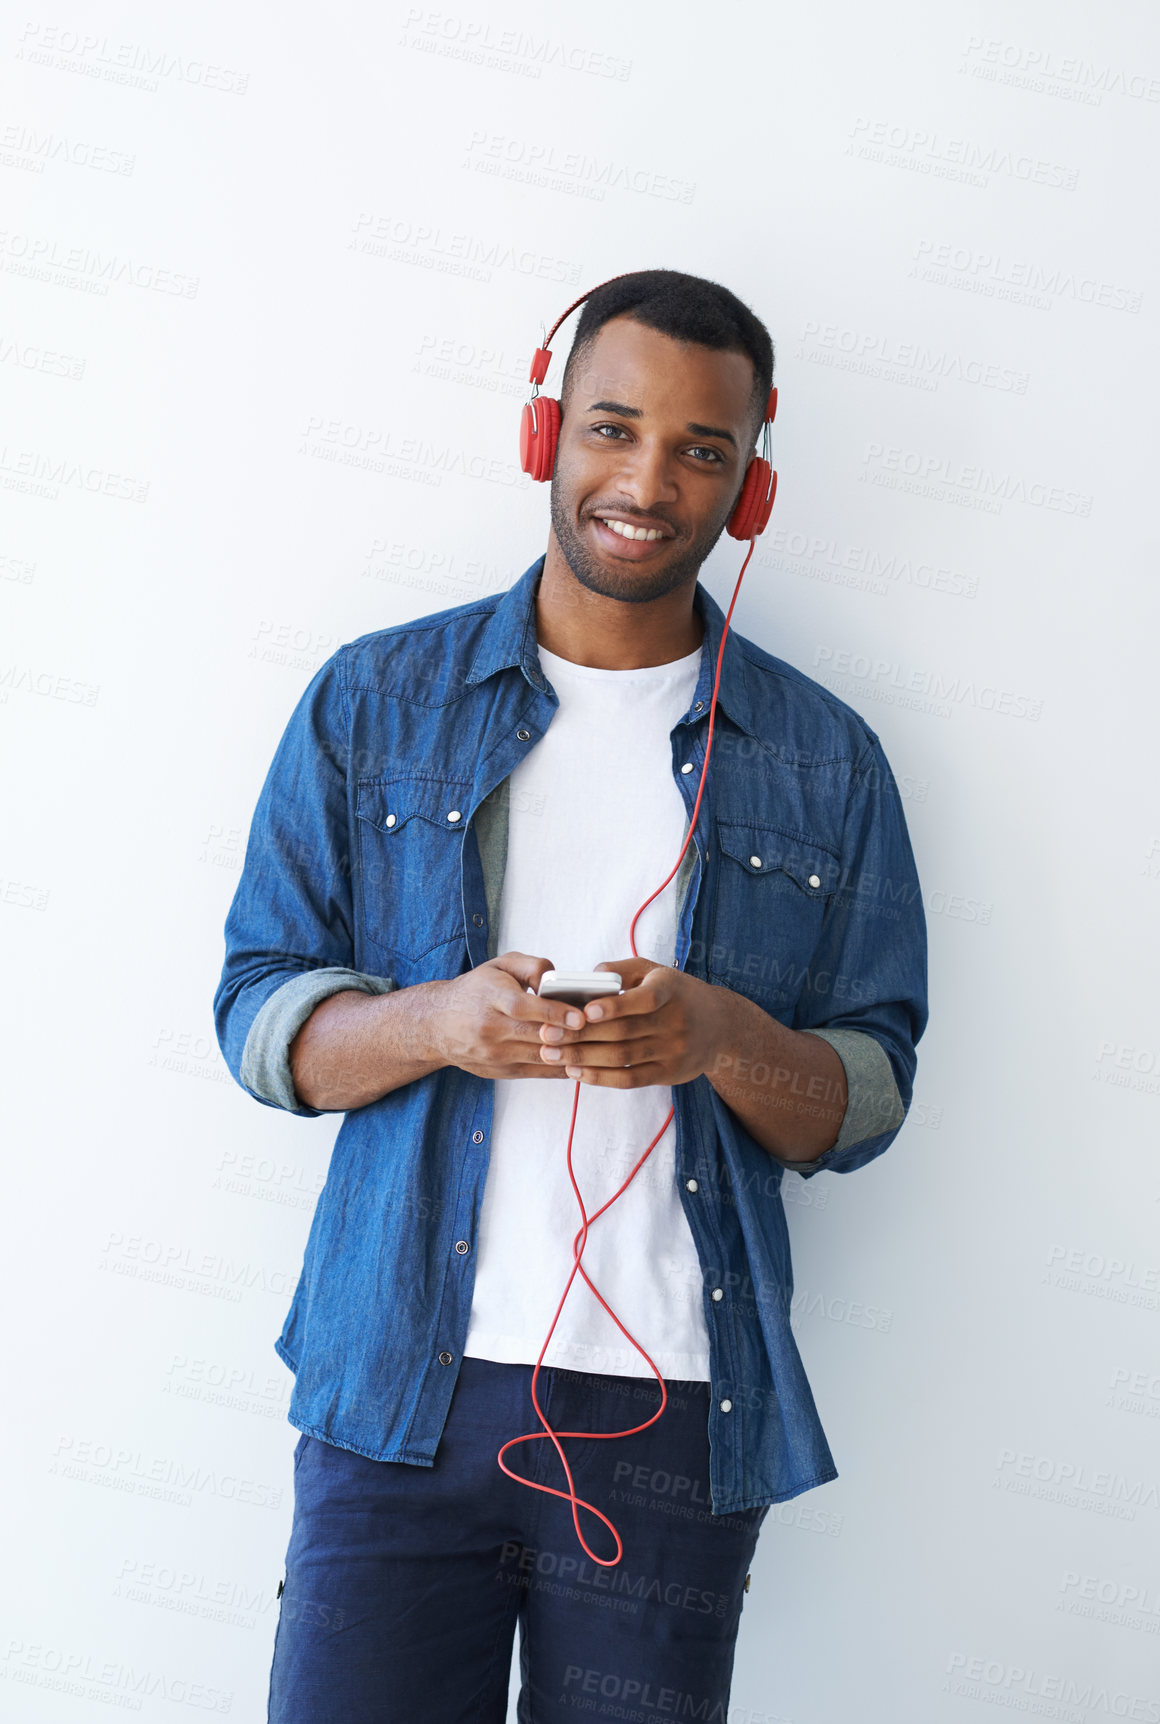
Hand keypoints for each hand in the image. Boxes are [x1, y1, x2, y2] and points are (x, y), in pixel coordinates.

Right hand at [432, 952, 585, 1079]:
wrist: (437, 1025)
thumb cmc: (476, 991)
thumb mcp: (499, 966)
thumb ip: (531, 966)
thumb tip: (556, 978)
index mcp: (490, 998)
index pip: (522, 1007)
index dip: (553, 1013)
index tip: (580, 1016)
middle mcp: (490, 1028)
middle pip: (535, 1036)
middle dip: (569, 1036)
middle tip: (600, 1032)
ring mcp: (494, 1054)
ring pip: (539, 1058)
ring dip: (570, 1054)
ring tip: (598, 1045)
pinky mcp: (500, 1071)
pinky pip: (538, 1072)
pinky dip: (561, 1067)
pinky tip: (582, 1060)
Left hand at [536, 958, 726, 1088]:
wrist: (720, 1027)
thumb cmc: (675, 993)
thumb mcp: (655, 971)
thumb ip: (621, 970)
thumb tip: (588, 977)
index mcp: (671, 989)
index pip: (645, 999)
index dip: (615, 1006)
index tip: (585, 1011)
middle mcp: (675, 1021)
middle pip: (624, 1032)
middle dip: (581, 1034)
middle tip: (547, 1034)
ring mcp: (673, 1051)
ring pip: (622, 1058)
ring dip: (583, 1058)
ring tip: (552, 1054)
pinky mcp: (668, 1074)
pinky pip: (629, 1080)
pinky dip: (600, 1078)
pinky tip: (576, 1072)